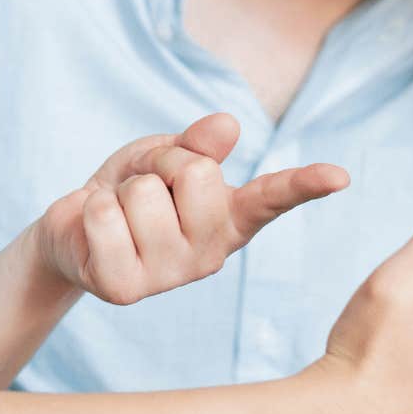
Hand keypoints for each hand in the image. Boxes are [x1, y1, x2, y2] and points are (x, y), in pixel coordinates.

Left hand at [33, 113, 349, 305]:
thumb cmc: (129, 193)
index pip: (272, 197)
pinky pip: (105, 215)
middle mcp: (209, 253)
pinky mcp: (125, 289)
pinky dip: (89, 207)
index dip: (306, 184)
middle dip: (159, 163)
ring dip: (121, 189)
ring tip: (118, 212)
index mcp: (229, 218)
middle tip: (142, 188)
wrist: (72, 232)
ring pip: (145, 192)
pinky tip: (94, 229)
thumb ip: (194, 144)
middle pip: (196, 172)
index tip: (340, 176)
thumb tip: (227, 125)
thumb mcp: (162, 157)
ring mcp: (169, 276)